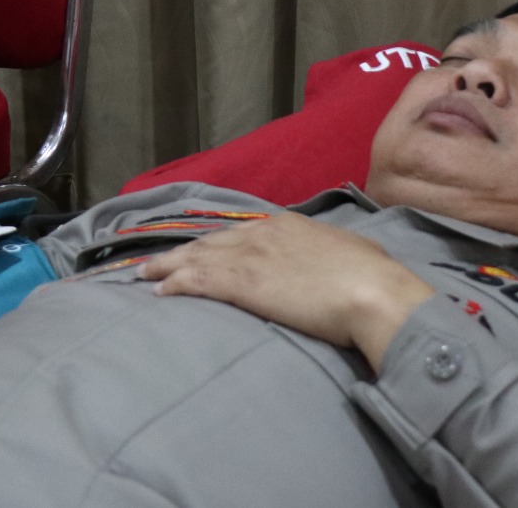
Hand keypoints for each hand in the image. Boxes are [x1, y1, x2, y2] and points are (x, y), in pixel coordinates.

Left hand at [137, 213, 433, 367]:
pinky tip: (159, 290)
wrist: (373, 292)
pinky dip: (175, 283)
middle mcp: (262, 234)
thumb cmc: (373, 277)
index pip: (240, 233)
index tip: (200, 250)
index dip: (215, 243)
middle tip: (156, 261)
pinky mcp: (242, 283)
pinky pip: (198, 280)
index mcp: (288, 225)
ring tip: (144, 274)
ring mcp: (250, 256)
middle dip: (181, 252)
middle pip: (210, 242)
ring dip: (167, 266)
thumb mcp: (351, 251)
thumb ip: (331, 251)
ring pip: (197, 258)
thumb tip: (337, 259)